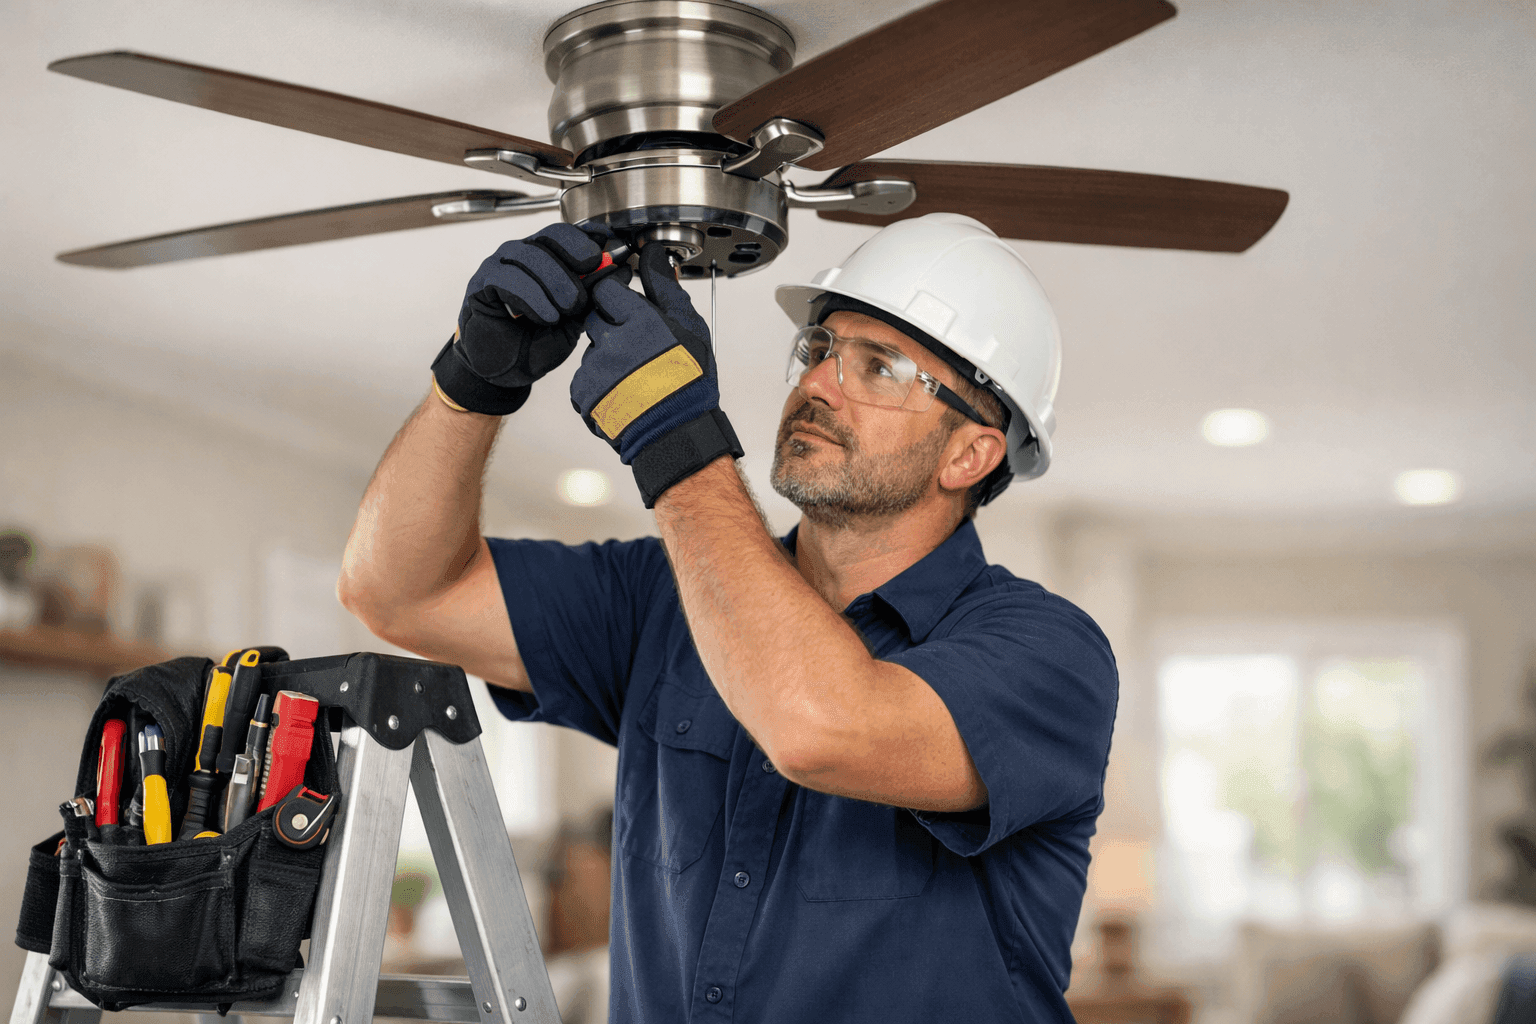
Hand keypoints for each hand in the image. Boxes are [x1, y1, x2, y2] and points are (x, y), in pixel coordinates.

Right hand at [431, 223, 607, 414]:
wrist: (508, 372)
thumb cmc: (538, 342)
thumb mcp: (575, 319)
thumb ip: (594, 294)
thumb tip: (622, 269)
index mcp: (544, 257)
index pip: (564, 232)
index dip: (584, 240)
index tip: (602, 255)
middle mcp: (520, 254)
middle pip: (549, 238)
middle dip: (573, 265)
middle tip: (582, 297)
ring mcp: (499, 265)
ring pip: (529, 255)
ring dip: (554, 283)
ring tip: (566, 312)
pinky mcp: (481, 284)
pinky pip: (507, 278)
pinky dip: (532, 297)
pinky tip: (546, 317)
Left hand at [571, 243, 741, 506]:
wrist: (676, 435)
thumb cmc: (689, 382)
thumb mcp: (688, 326)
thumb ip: (665, 286)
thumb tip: (654, 253)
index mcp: (638, 321)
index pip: (606, 289)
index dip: (617, 297)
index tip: (628, 308)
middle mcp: (611, 343)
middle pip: (594, 317)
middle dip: (611, 327)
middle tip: (635, 347)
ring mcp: (594, 370)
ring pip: (590, 349)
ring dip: (606, 356)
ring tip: (633, 376)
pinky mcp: (582, 394)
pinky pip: (584, 379)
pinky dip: (598, 384)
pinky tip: (622, 393)